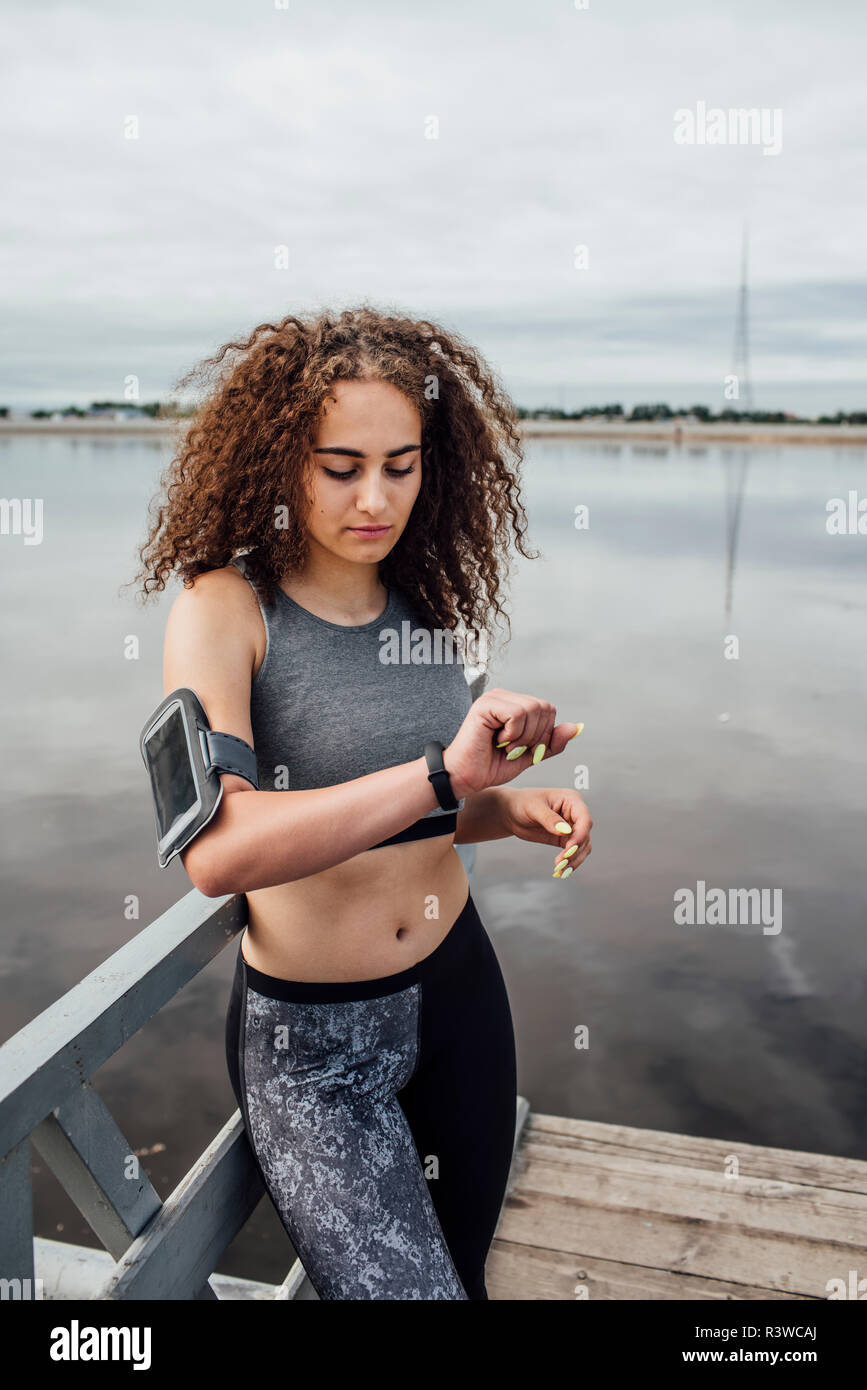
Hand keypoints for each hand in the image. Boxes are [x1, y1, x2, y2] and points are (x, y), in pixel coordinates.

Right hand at [443, 686, 581, 797]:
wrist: (466, 778)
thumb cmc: (491, 766)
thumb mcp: (531, 755)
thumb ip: (552, 742)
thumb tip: (576, 727)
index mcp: (515, 705)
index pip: (548, 710)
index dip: (544, 734)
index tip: (524, 749)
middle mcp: (504, 697)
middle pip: (544, 708)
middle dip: (535, 736)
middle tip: (513, 749)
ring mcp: (494, 698)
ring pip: (532, 709)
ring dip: (523, 737)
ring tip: (505, 746)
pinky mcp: (485, 704)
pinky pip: (517, 714)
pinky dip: (513, 734)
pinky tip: (497, 741)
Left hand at [501, 787, 592, 877]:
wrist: (511, 812)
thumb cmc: (522, 803)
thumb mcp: (533, 808)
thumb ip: (549, 819)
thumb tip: (564, 831)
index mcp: (571, 799)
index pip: (584, 819)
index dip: (580, 835)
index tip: (569, 848)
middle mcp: (575, 813)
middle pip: (585, 835)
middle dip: (575, 850)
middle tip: (561, 862)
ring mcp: (572, 827)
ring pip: (582, 846)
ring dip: (574, 859)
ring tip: (560, 869)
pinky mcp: (565, 839)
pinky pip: (573, 852)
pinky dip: (569, 862)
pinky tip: (561, 870)